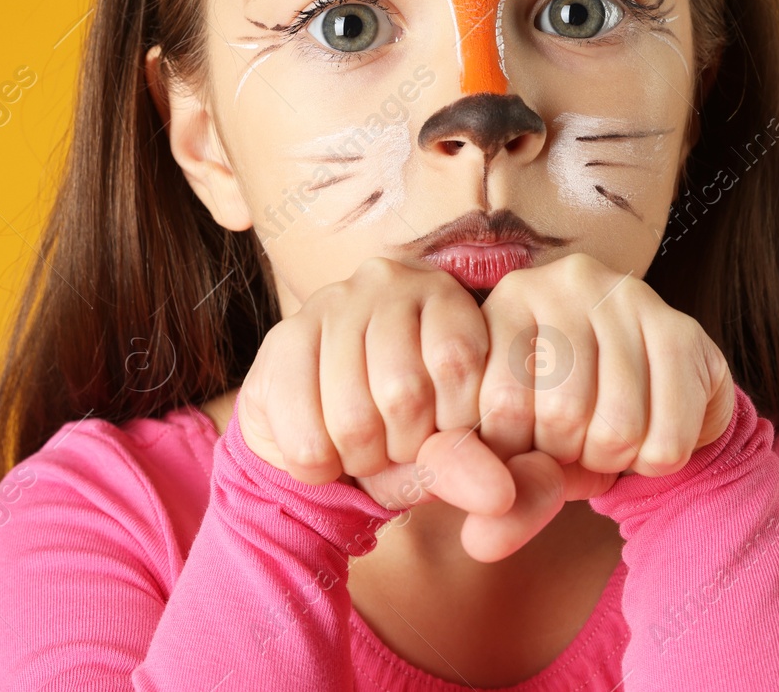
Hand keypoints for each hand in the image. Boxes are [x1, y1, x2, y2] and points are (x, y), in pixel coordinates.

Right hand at [236, 257, 516, 516]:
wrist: (316, 436)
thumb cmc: (399, 431)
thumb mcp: (444, 449)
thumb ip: (470, 468)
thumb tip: (498, 496)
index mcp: (444, 297)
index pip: (458, 362)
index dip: (451, 425)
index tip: (441, 435)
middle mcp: (386, 282)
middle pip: (405, 390)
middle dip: (401, 449)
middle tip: (395, 447)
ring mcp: (328, 304)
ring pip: (354, 417)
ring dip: (359, 460)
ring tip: (360, 450)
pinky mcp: (280, 341)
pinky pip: (307, 438)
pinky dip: (318, 468)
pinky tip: (322, 453)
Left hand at [460, 253, 734, 560]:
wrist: (655, 395)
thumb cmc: (566, 418)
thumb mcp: (518, 451)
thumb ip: (496, 496)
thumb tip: (479, 542)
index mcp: (504, 304)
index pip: (496, 405)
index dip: (514, 455)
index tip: (525, 447)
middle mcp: (562, 282)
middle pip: (559, 415)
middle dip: (570, 457)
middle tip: (577, 442)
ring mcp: (625, 296)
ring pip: (616, 428)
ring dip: (616, 460)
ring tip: (612, 437)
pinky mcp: (683, 327)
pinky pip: (666, 437)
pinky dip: (657, 461)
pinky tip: (651, 431)